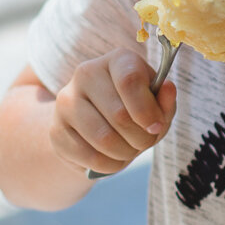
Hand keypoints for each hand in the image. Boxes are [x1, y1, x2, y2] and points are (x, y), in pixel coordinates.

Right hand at [50, 46, 177, 175]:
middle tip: (144, 142)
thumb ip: (165, 100)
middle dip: (141, 139)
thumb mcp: (156, 105)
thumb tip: (168, 88)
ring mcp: (66, 101)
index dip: (147, 110)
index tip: (156, 127)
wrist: (95, 128)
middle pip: (120, 115)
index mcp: (117, 59)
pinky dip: (109, 165)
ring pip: (104, 139)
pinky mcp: (56, 130)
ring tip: (129, 150)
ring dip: (126, 154)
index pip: (130, 80)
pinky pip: (90, 157)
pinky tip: (112, 158)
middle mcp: (86, 73)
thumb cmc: (134, 112)